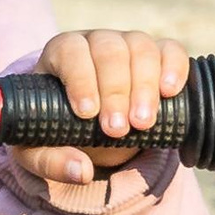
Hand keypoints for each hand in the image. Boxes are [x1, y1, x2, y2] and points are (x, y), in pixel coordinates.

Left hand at [11, 28, 191, 186]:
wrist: (87, 127)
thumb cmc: (56, 132)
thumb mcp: (40, 151)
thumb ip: (52, 161)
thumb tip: (81, 172)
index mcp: (61, 54)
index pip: (70, 52)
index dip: (80, 79)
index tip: (87, 114)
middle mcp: (95, 42)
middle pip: (108, 50)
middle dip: (115, 91)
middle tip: (117, 130)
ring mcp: (129, 44)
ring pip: (140, 48)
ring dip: (144, 86)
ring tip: (143, 123)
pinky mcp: (159, 54)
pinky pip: (171, 51)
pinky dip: (174, 68)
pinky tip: (170, 92)